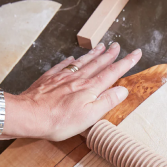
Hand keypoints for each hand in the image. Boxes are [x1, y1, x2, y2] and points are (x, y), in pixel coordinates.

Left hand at [3, 42, 141, 140]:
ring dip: (94, 54)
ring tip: (101, 46)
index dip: (126, 63)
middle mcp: (79, 79)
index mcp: (90, 88)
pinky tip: (72, 57)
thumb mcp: (90, 116)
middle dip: (110, 55)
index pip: (112, 73)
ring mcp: (63, 77)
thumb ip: (107, 101)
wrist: (30, 115)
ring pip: (82, 62)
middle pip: (98, 64)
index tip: (136, 54)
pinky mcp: (50, 79)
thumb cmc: (60, 120)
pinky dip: (70, 60)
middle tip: (118, 45)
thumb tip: (123, 90)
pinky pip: (63, 66)